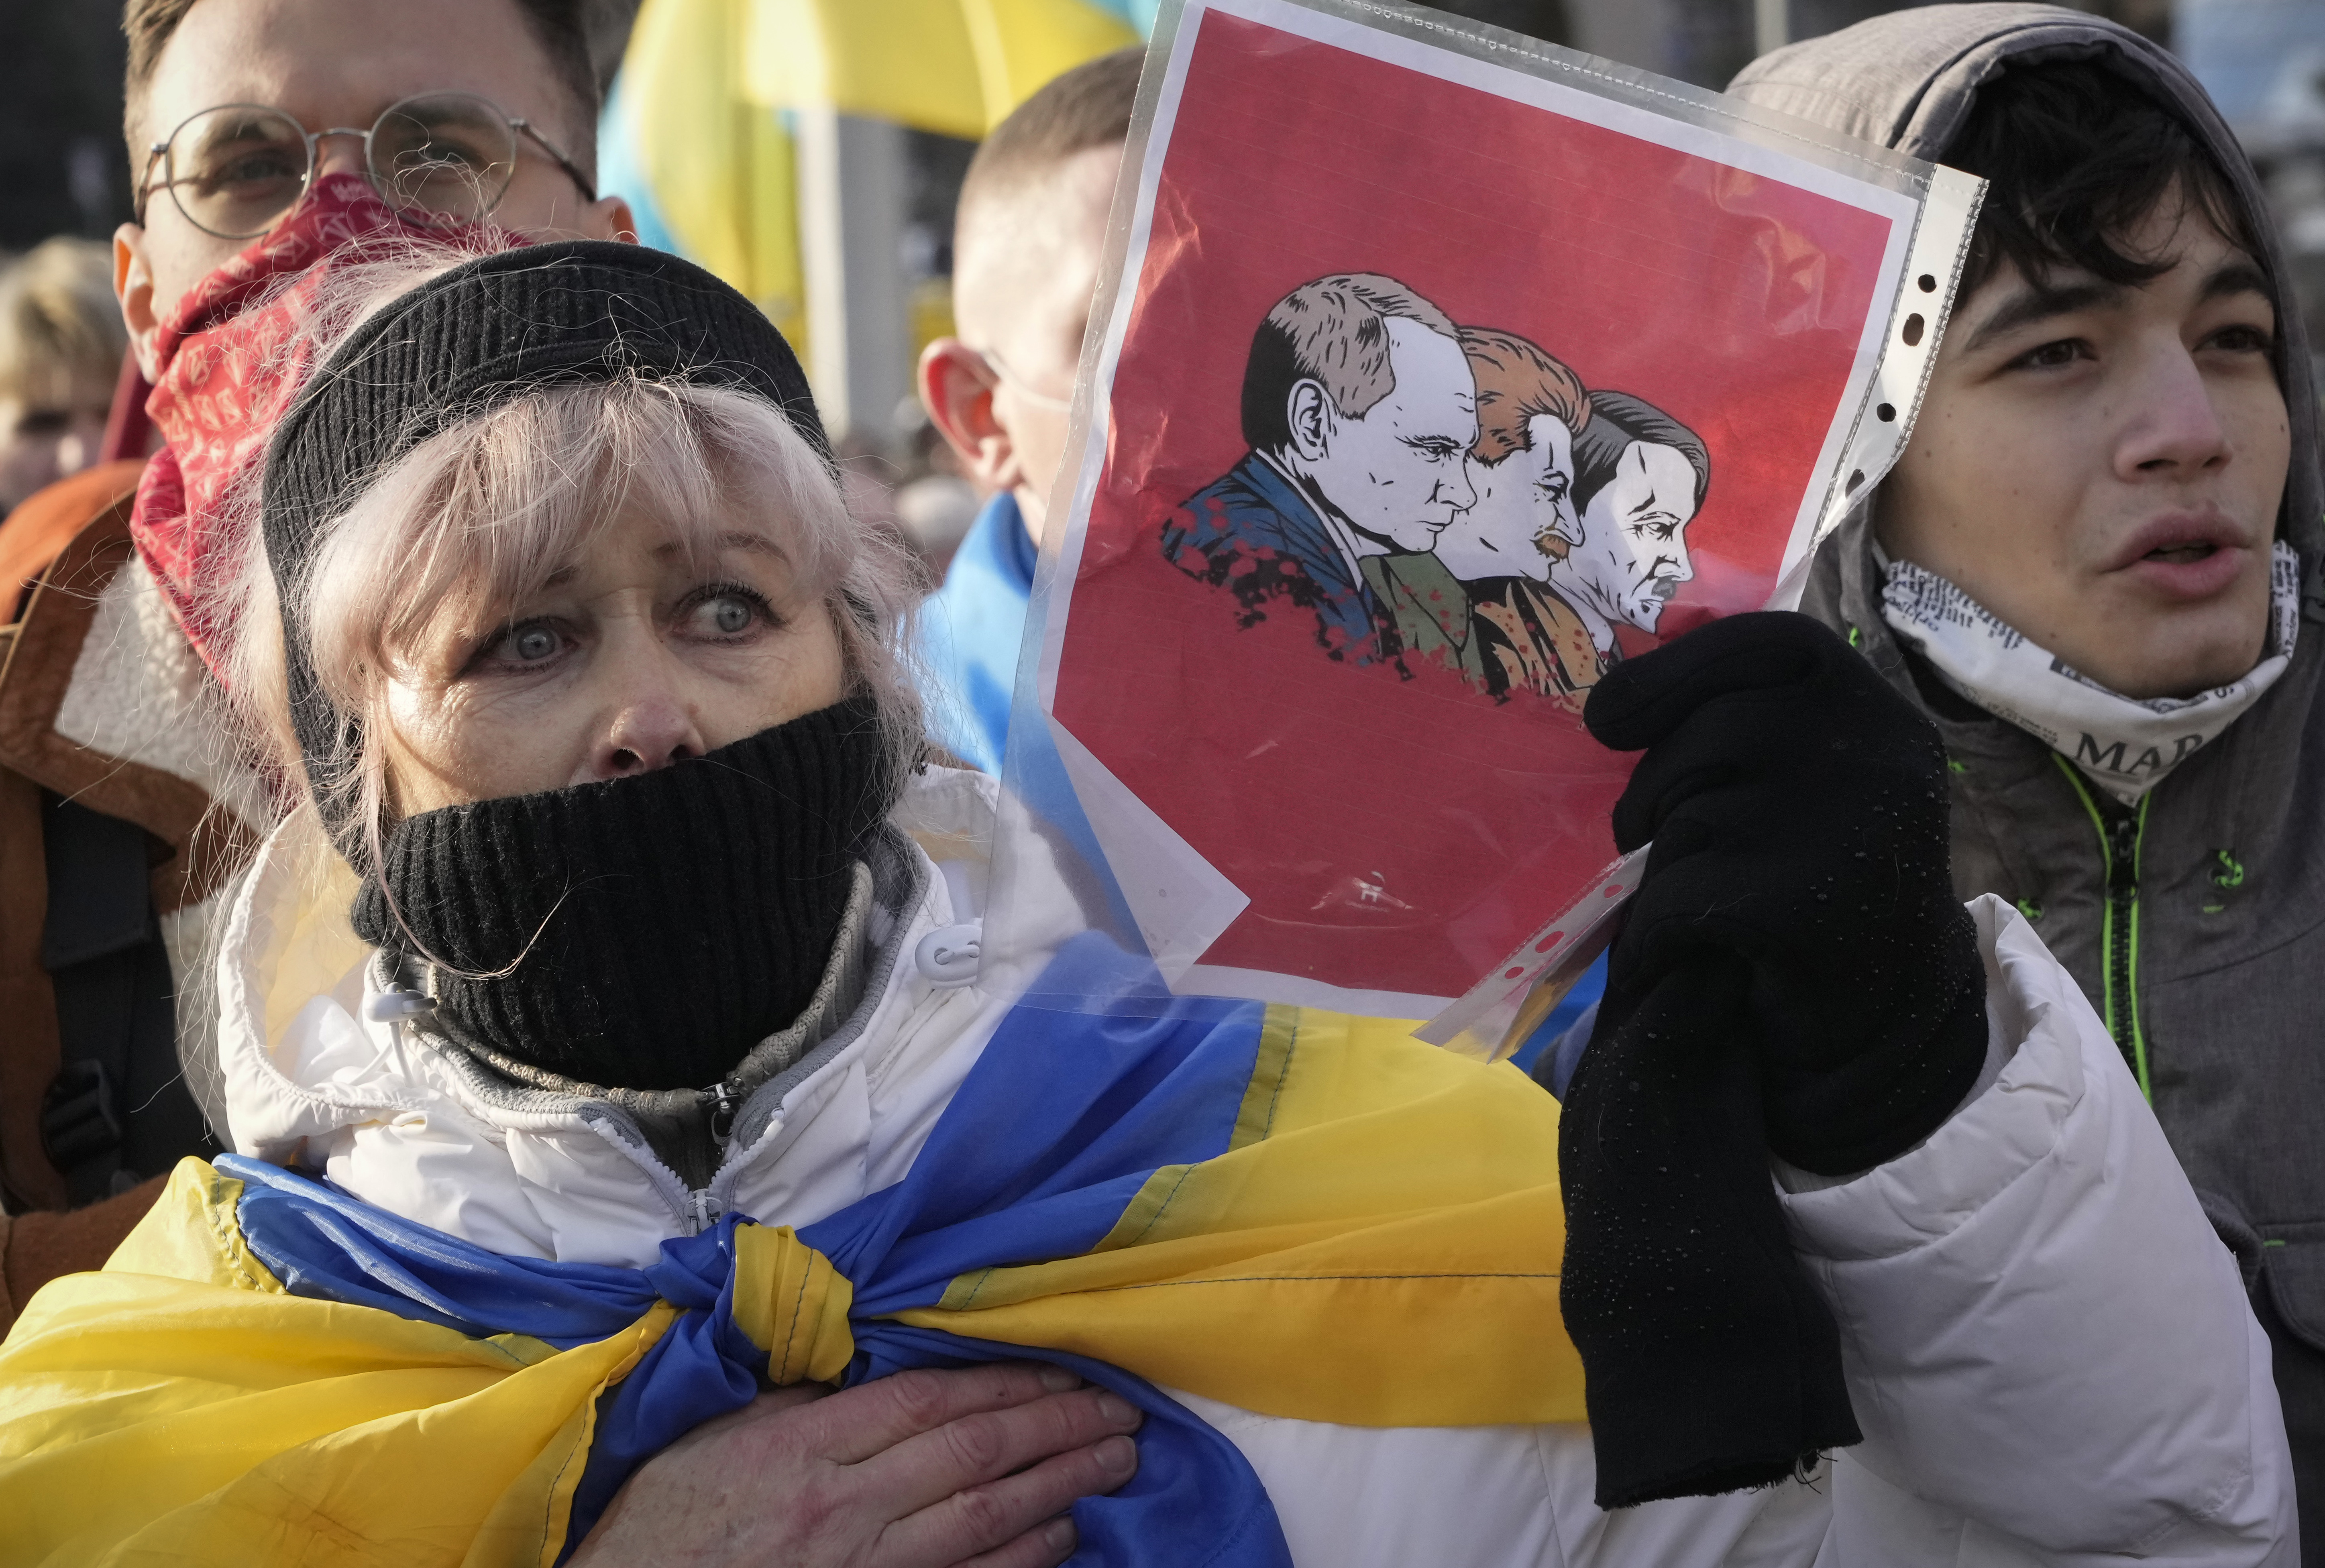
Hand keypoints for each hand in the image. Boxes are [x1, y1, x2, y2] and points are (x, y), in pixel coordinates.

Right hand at [570, 1362, 1142, 1567]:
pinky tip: (1065, 1535)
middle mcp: (846, 1504)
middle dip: (1057, 1427)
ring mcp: (863, 1564)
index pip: (931, 1402)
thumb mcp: (720, 1437)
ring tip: (1118, 1460)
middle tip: (1121, 1409)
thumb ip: (801, 1403)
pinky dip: (1023, 1558)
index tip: (1064, 1368)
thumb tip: (872, 1366)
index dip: (1007, 1382)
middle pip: (973, 1454)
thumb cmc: (667, 1520)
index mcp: (808, 1446)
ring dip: (1061, 1487)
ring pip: (985, 1518)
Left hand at [1584, 610, 1985, 1172]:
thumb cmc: (1818, 870)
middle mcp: (1873, 751)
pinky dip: (1662, 930)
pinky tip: (1700, 949)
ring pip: (1683, 816)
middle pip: (1704, 731)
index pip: (1764, 641)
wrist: (1882, 1005)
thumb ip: (1744, 718)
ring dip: (1660, 862)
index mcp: (1872, 706)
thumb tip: (1609, 699)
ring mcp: (1845, 824)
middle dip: (1655, 787)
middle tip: (1662, 836)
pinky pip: (1677, 897)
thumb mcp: (1804, 773)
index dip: (1671, 671)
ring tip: (1707, 895)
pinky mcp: (1803, 904)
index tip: (1608, 718)